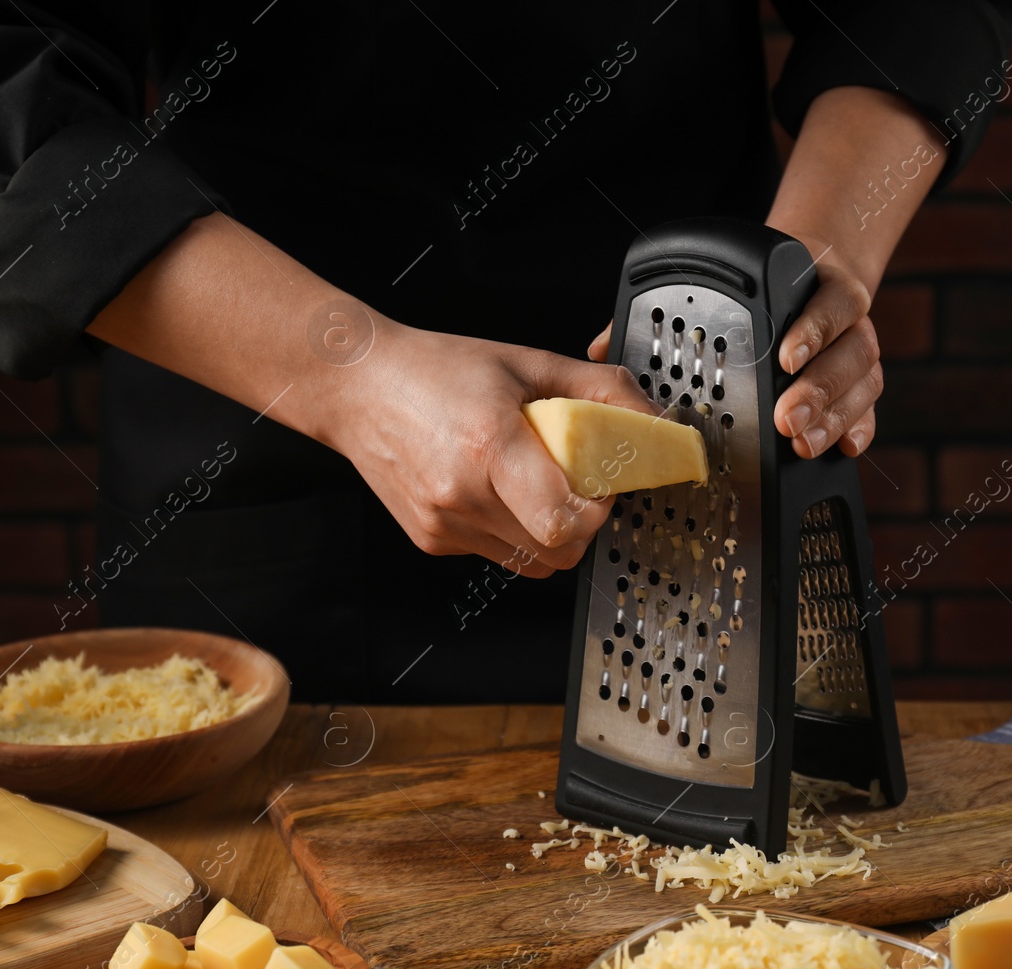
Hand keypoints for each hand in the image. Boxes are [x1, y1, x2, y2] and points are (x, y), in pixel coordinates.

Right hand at [341, 322, 659, 577]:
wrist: (357, 389)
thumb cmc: (437, 370)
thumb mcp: (528, 362)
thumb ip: (600, 390)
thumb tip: (654, 419)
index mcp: (490, 446)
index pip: (565, 522)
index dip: (596, 511)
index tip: (599, 484)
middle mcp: (463, 494)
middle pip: (557, 552)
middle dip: (580, 526)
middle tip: (574, 486)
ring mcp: (444, 525)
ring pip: (531, 562)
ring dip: (546, 532)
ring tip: (530, 483)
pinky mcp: (432, 541)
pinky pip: (495, 553)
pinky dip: (508, 529)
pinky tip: (492, 489)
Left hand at [585, 253, 881, 459]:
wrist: (809, 281)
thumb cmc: (753, 300)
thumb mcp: (715, 293)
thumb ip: (662, 316)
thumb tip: (601, 349)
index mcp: (813, 290)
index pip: (827, 305)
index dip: (811, 331)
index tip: (784, 358)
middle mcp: (844, 321)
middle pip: (848, 354)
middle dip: (819, 390)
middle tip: (787, 421)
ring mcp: (856, 353)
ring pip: (862, 384)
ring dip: (833, 417)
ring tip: (801, 443)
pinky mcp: (863, 385)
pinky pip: (871, 410)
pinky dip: (859, 430)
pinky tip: (842, 449)